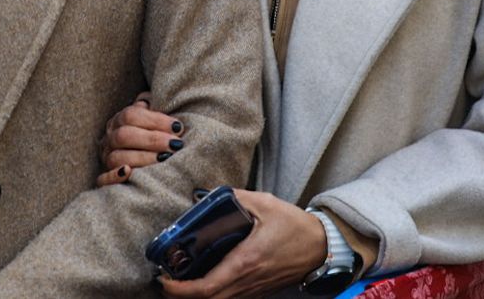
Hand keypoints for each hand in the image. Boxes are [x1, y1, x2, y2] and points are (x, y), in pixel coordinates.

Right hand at [96, 92, 182, 186]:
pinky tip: (129, 172)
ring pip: (116, 157)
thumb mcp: (154, 116)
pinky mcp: (105, 180)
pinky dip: (114, 176)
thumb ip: (154, 105)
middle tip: (176, 145)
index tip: (178, 127)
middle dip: (153, 140)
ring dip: (142, 158)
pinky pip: (103, 179)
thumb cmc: (155, 134)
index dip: (156, 120)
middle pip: (124, 135)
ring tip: (165, 159)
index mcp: (119, 120)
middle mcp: (110, 138)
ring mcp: (106, 159)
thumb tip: (155, 100)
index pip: (131, 115)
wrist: (146, 159)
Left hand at [160, 190, 326, 298]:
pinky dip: (212, 295)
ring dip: (195, 296)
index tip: (163, 279)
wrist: (321, 247)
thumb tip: (207, 195)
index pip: (206, 288)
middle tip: (164, 279)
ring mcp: (254, 290)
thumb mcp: (265, 203)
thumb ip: (235, 197)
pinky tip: (203, 279)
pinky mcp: (258, 291)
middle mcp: (247, 282)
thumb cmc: (295, 227)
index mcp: (246, 261)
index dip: (180, 290)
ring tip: (178, 280)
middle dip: (181, 296)